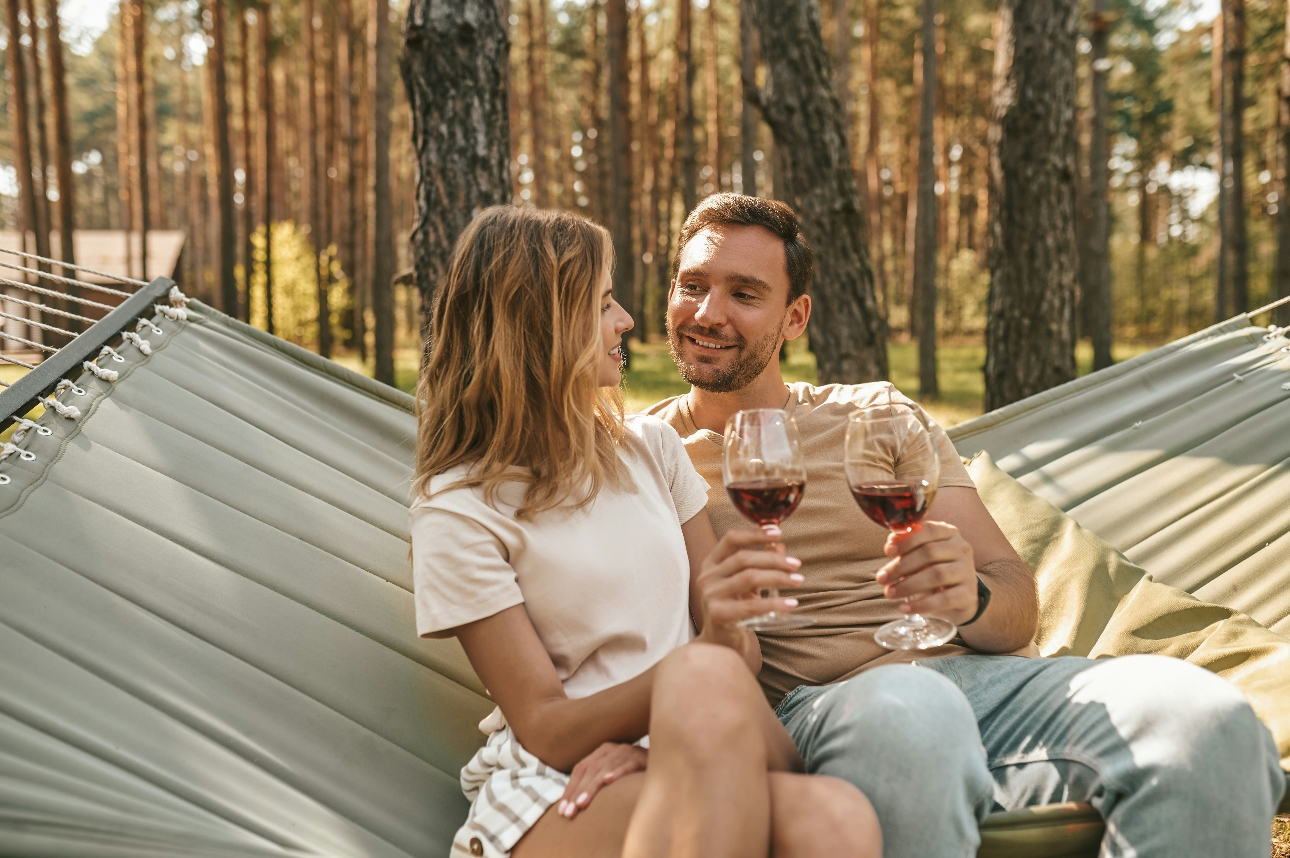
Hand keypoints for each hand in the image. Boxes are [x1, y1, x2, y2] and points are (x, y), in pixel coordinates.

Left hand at [556, 742, 646, 818]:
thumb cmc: (634, 771)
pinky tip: (609, 781)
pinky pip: (628, 764)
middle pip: (589, 770)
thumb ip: (596, 781)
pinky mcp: (641, 756)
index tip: (562, 810)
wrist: (663, 760)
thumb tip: (574, 802)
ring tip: (582, 803)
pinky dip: (618, 772)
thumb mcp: (612, 774)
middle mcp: (612, 749)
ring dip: (592, 787)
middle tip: (570, 812)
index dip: (570, 789)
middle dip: (577, 792)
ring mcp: (626, 751)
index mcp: (601, 752)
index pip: (580, 769)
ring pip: (604, 769)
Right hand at [694, 524, 803, 649]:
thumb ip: (761, 563)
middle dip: (773, 559)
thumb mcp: (748, 583)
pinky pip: (751, 606)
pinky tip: (791, 603)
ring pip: (749, 578)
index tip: (778, 532)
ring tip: (798, 580)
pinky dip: (774, 603)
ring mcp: (710, 595)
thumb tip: (780, 546)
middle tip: (796, 565)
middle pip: (743, 558)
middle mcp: (707, 576)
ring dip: (778, 577)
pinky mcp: (718, 614)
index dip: (754, 533)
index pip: (731, 539)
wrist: (721, 642)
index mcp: (712, 563)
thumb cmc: (735, 608)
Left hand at [876, 521, 978, 624]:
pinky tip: (905, 608)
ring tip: (890, 593)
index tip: (888, 551)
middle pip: (929, 553)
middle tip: (882, 578)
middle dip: (901, 566)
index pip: (928, 530)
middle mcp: (961, 549)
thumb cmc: (935, 569)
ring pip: (936, 575)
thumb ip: (907, 547)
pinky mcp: (968, 594)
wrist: (960, 597)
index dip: (906, 540)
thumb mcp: (922, 555)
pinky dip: (922, 604)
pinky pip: (944, 599)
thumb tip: (890, 545)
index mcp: (949, 533)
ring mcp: (967, 571)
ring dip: (908, 585)